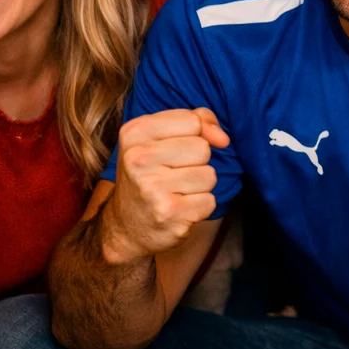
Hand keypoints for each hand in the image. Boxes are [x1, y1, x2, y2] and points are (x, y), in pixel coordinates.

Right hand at [105, 108, 230, 263]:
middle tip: (173, 175)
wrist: (126, 227)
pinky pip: (210, 201)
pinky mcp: (169, 213)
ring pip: (209, 175)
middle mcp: (139, 159)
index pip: (192, 121)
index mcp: (134, 133)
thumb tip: (222, 138)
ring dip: (200, 186)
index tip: (180, 148)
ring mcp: (152, 188)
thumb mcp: (159, 138)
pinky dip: (200, 206)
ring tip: (176, 192)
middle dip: (197, 162)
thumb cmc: (149, 175)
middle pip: (203, 148)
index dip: (198, 134)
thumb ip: (196, 121)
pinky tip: (179, 209)